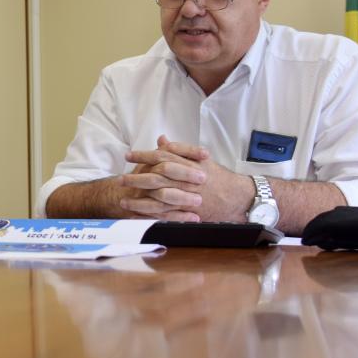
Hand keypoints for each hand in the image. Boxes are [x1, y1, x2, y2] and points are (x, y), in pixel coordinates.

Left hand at [122, 135, 254, 221]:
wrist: (238, 197)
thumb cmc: (217, 177)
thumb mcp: (200, 159)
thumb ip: (179, 149)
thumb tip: (161, 140)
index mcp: (188, 164)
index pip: (161, 157)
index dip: (143, 156)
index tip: (128, 156)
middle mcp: (186, 180)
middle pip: (156, 177)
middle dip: (136, 179)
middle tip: (120, 179)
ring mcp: (187, 197)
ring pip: (158, 199)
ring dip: (139, 201)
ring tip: (122, 201)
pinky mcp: (189, 213)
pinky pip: (166, 215)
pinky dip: (151, 216)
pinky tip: (138, 217)